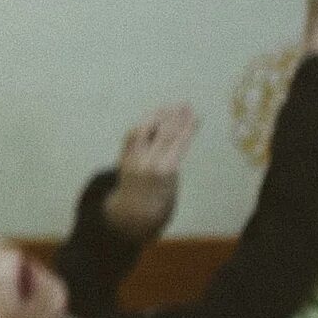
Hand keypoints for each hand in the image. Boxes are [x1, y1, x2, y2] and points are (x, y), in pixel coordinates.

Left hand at [102, 103, 195, 242]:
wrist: (133, 213)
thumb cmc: (161, 200)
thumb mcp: (174, 182)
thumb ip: (173, 158)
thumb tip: (178, 132)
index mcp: (164, 171)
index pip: (177, 144)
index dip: (187, 128)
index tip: (195, 116)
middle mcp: (146, 163)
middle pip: (162, 134)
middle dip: (174, 118)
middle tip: (185, 105)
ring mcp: (131, 159)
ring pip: (142, 131)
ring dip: (156, 117)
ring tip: (169, 107)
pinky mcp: (122, 157)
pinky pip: (131, 136)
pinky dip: (143, 125)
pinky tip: (154, 117)